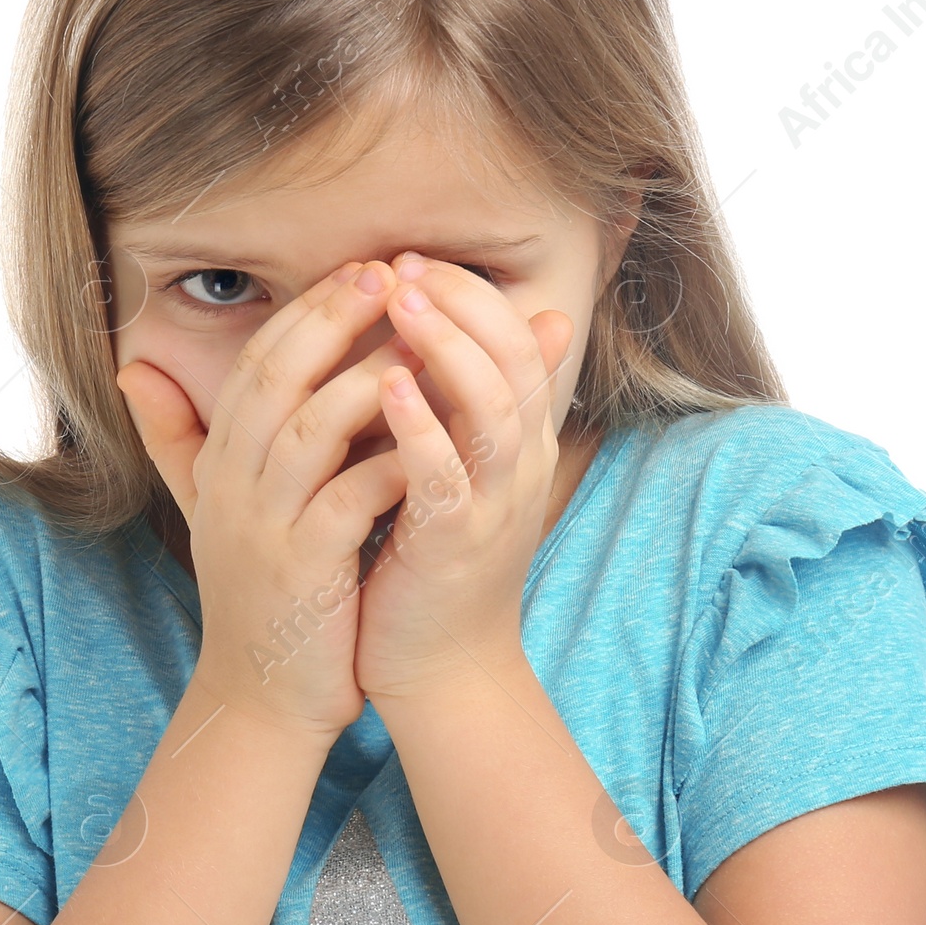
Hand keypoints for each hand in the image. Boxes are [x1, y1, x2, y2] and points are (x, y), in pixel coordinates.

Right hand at [115, 262, 425, 741]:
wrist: (262, 697)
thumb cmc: (259, 594)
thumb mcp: (208, 509)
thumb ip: (177, 436)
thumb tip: (132, 365)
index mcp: (220, 464)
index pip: (258, 364)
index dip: (307, 311)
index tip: (362, 267)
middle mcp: (233, 487)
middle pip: (275, 379)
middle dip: (331, 318)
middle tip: (388, 272)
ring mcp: (264, 529)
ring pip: (308, 429)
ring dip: (363, 377)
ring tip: (419, 340)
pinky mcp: (304, 571)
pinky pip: (347, 499)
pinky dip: (386, 461)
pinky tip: (428, 436)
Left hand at [352, 255, 575, 707]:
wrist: (436, 665)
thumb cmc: (433, 559)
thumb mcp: (465, 467)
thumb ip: (479, 398)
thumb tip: (537, 321)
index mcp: (520, 440)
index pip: (515, 339)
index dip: (470, 293)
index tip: (411, 259)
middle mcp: (520, 465)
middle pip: (514, 360)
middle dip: (462, 304)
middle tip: (404, 263)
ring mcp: (495, 506)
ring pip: (492, 410)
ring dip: (447, 350)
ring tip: (401, 301)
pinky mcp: (458, 546)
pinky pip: (447, 478)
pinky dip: (422, 429)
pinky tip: (388, 389)